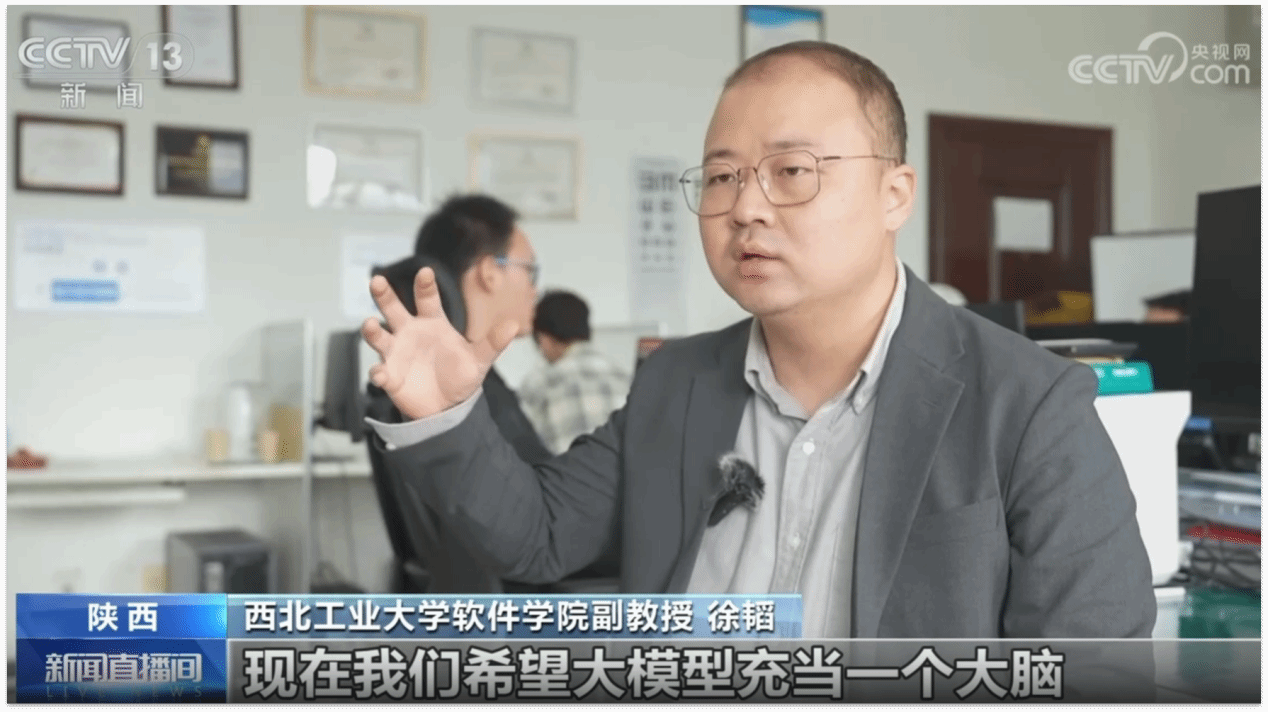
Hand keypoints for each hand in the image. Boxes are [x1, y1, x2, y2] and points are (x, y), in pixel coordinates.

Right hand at [362, 267, 518, 420]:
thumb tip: (514, 325)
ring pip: (378, 336)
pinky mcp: (390, 376)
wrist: (448, 407)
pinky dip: (378, 373)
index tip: (425, 272)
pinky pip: (379, 372)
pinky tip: (381, 375)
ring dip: (371, 330)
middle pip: (393, 309)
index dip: (425, 286)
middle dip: (384, 295)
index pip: (427, 299)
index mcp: (433, 323)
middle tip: (377, 281)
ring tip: (369, 325)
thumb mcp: (479, 360)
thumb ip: (493, 343)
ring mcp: (397, 353)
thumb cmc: (460, 376)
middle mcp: (410, 332)